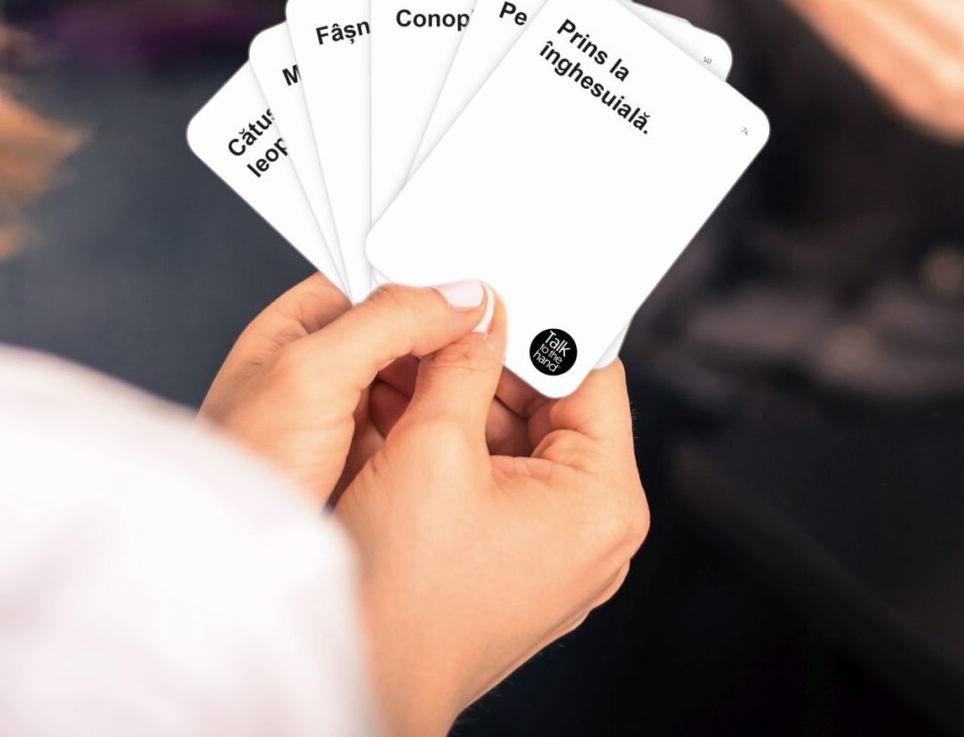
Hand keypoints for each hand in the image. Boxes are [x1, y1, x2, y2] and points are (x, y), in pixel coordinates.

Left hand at [200, 276, 493, 503]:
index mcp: (296, 327)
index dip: (426, 287)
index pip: (375, 283)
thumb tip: (459, 297)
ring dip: (450, 391)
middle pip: (404, 336)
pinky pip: (421, 432)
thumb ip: (388, 321)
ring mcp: (345, 418)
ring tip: (482, 397)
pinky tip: (466, 436)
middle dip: (446, 345)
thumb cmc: (244, 464)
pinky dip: (446, 432)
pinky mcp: (367, 464)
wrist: (235, 568)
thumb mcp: (312, 372)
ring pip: (419, 386)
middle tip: (491, 350)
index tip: (476, 299)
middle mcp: (321, 367)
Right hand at [334, 295, 647, 735]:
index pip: (593, 374)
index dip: (547, 321)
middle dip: (492, 356)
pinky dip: (455, 432)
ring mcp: (553, 545)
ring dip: (465, 391)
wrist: (361, 677)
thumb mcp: (433, 447)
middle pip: (553, 402)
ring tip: (417, 355)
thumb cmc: (403, 599)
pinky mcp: (513, 552)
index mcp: (603, 502)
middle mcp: (590, 527)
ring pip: (517, 433)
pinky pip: (496, 469)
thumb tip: (479, 311)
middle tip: (447, 316)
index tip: (508, 286)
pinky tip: (409, 398)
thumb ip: (463, 362)